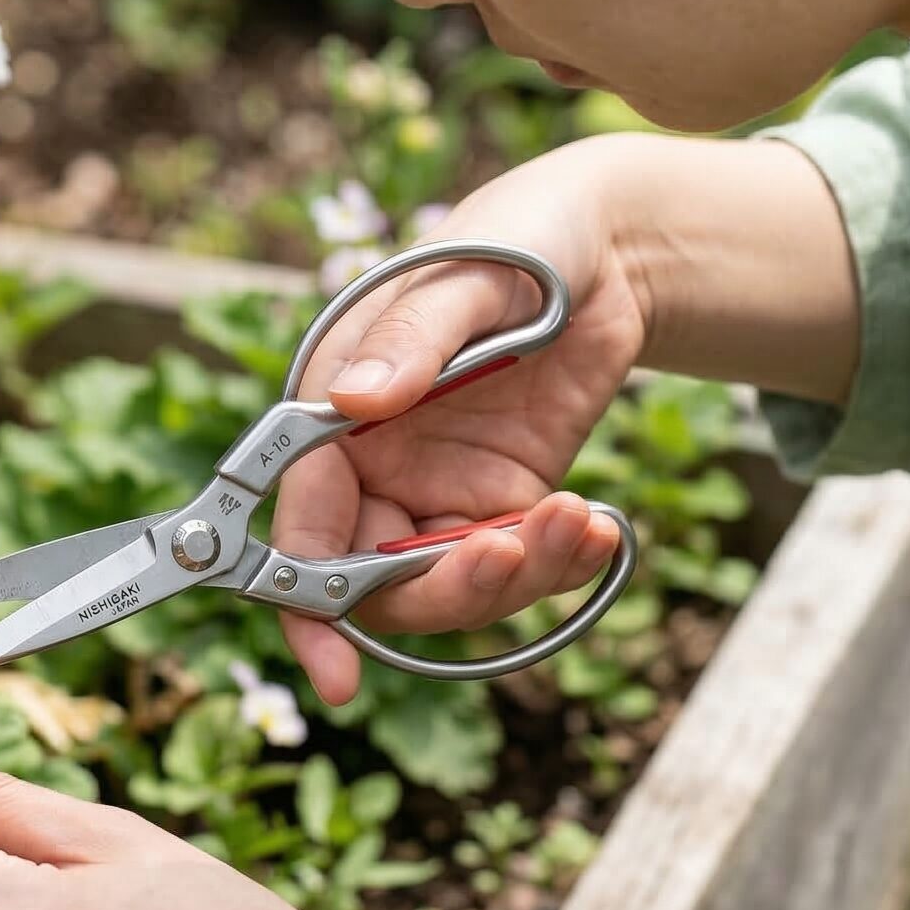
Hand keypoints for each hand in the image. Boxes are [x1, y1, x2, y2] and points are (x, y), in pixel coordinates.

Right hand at [277, 141, 652, 702]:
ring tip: (579, 522)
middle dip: (441, 587)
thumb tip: (353, 399)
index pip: (303, 521)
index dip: (302, 602)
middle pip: (373, 578)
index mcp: (332, 412)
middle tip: (511, 552)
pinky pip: (512, 565)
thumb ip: (414, 336)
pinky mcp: (503, 500)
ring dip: (512, 576)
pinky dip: (556, 564)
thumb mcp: (468, 276)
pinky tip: (598, 526)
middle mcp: (373, 462)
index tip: (333, 672)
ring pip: (445, 584)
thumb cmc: (517, 237)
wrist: (607, 248)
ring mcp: (438, 488)